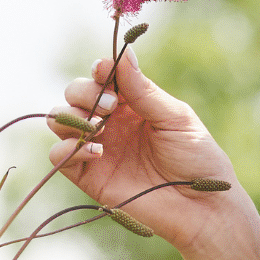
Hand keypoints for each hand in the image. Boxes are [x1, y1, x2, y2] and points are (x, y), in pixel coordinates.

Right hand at [43, 52, 245, 248]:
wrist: (200, 206)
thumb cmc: (197, 159)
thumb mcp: (175, 118)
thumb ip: (144, 90)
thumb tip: (124, 53)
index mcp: (132, 103)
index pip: (102, 77)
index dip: (98, 70)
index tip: (103, 70)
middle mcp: (110, 122)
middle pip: (74, 94)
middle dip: (84, 93)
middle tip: (110, 107)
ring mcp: (97, 148)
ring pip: (60, 120)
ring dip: (72, 117)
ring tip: (100, 128)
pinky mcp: (89, 177)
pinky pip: (59, 157)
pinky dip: (67, 148)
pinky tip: (96, 151)